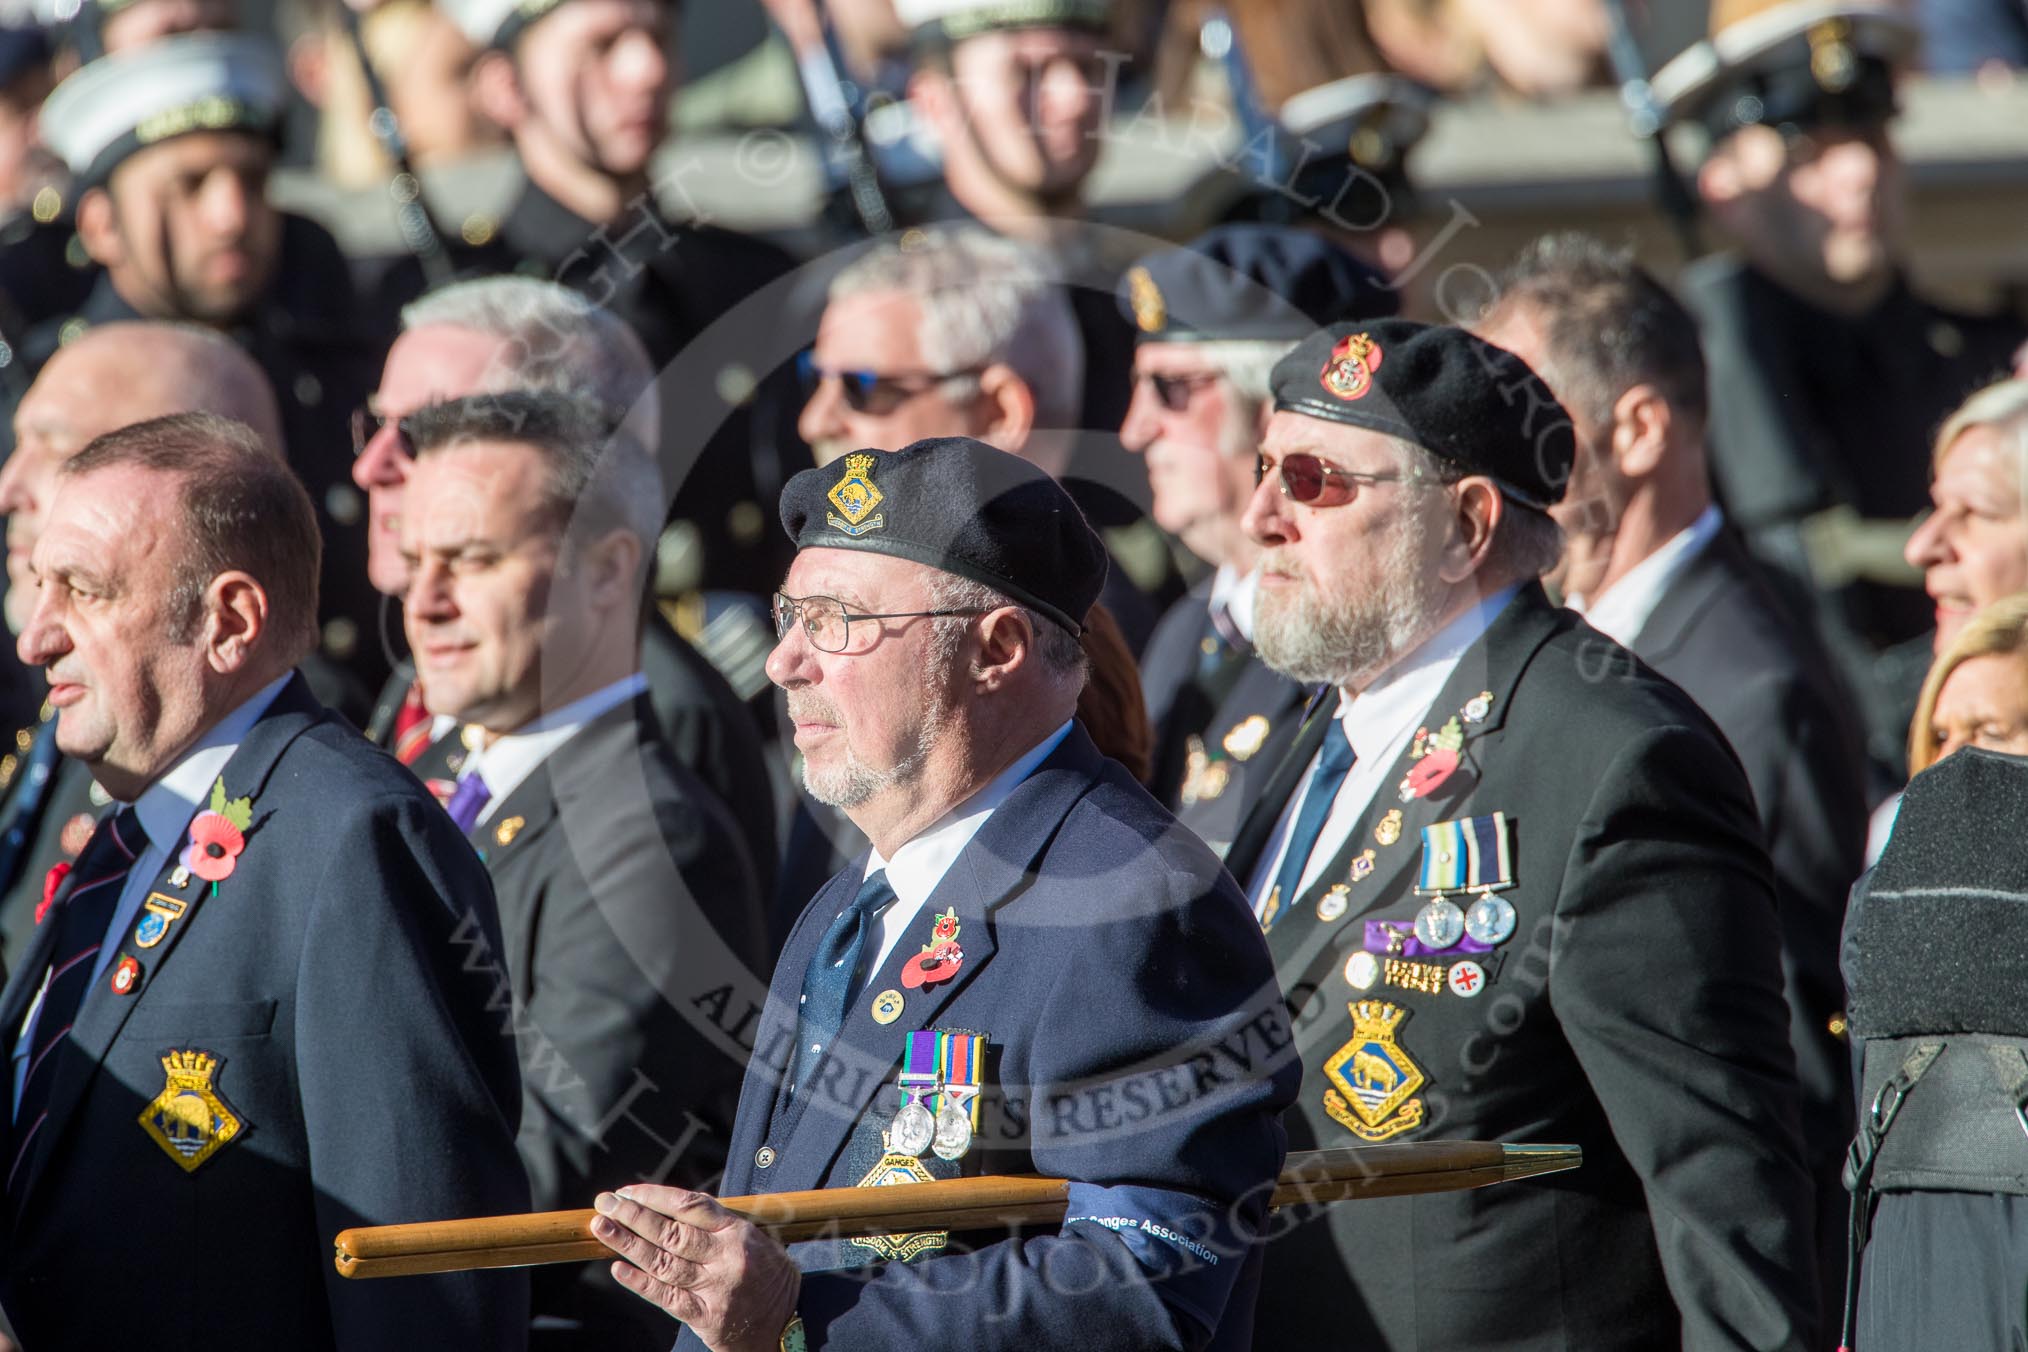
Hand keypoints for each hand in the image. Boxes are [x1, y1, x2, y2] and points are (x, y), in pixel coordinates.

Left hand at [593, 1186, 800, 1351]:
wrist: (790, 1325)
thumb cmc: (770, 1277)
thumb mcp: (759, 1239)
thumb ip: (721, 1224)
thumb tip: (672, 1206)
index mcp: (739, 1232)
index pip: (690, 1206)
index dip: (655, 1196)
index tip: (628, 1191)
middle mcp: (726, 1258)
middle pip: (671, 1232)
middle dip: (633, 1215)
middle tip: (605, 1203)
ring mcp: (715, 1289)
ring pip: (663, 1262)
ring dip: (628, 1244)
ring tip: (602, 1228)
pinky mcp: (706, 1317)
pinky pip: (666, 1297)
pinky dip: (640, 1282)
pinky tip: (618, 1268)